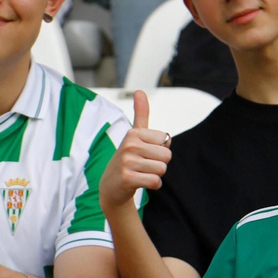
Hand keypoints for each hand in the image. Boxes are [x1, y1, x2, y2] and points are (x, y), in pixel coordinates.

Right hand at [99, 89, 171, 213]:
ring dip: (156, 174)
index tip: (146, 153)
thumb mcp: (134, 135)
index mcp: (134, 133)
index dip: (160, 149)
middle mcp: (129, 145)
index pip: (166, 140)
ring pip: (162, 169)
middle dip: (160, 163)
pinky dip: (153, 185)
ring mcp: (127, 162)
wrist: (111, 185)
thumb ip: (141, 114)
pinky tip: (141, 182)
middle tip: (144, 165)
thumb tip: (139, 91)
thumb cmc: (128, 158)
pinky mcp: (127, 179)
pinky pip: (155, 181)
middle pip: (167, 155)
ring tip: (141, 173)